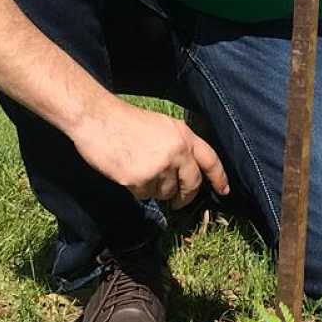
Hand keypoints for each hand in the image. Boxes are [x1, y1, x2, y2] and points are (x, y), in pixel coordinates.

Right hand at [71, 101, 228, 208]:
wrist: (98, 119)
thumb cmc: (126, 121)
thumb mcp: (161, 126)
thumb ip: (178, 146)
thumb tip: (186, 172)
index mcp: (183, 135)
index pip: (210, 160)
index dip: (218, 177)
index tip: (224, 191)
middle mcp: (176, 151)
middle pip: (192, 183)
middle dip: (186, 196)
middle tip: (179, 202)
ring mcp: (159, 167)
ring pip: (166, 192)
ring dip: (156, 189)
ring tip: (139, 170)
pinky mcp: (140, 180)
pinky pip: (145, 195)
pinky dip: (138, 189)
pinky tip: (128, 173)